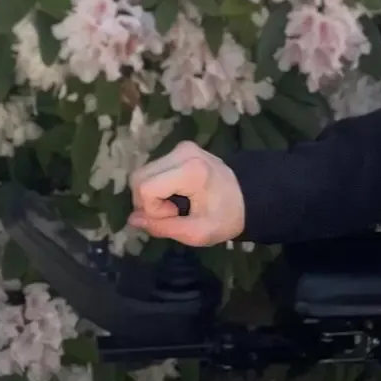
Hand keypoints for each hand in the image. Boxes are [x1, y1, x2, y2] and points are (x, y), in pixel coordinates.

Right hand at [127, 140, 246, 246]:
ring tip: (176, 204)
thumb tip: (132, 219)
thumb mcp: (197, 233)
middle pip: (139, 177)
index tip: (175, 215)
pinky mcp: (181, 148)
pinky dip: (158, 185)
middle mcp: (182, 152)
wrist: (249, 197)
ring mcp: (181, 147)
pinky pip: (154, 168)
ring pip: (143, 172)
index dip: (152, 209)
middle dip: (147, 201)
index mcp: (190, 171)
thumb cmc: (226, 217)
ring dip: (152, 194)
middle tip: (172, 213)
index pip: (144, 188)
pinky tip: (177, 194)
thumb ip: (162, 227)